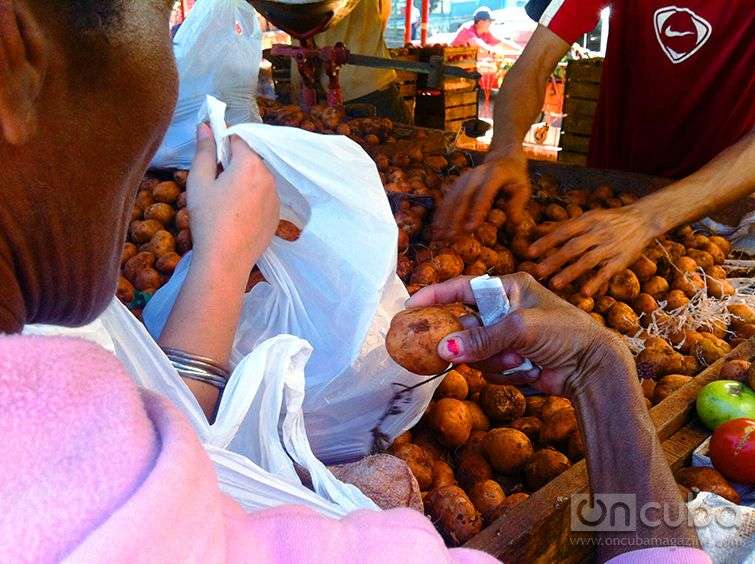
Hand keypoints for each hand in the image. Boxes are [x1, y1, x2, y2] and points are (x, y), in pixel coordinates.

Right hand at [187, 123, 279, 266]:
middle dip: (233, 164)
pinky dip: (252, 199)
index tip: (209, 156)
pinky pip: (264, 198)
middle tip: (213, 183)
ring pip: (257, 179)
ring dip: (243, 182)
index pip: (237, 139)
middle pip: (249, 160)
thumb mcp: (199, 181)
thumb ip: (204, 151)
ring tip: (224, 203)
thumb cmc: (208, 218)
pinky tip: (236, 216)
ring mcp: (276, 198)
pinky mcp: (277, 216)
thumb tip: (206, 127)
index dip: (222, 143)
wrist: (226, 259)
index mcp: (250, 164)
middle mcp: (269, 177)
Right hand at [406, 274, 633, 396]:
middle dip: (472, 342)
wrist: (592, 368)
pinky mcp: (510, 360)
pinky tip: (529, 370)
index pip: (464, 288)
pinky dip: (505, 372)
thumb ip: (482, 338)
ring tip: (522, 360)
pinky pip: (488, 368)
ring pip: (475, 351)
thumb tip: (445, 349)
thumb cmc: (564, 333)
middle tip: (454, 351)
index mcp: (509, 288)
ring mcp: (506, 337)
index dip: (436, 296)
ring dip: (496, 360)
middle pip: (466, 325)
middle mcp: (505, 310)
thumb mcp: (521, 328)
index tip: (411, 306)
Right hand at [432, 152, 529, 239]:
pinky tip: (437, 226)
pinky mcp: (458, 183)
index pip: (484, 193)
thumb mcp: (523, 189)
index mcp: (494, 175)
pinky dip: (441, 213)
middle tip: (451, 236)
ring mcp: (465, 178)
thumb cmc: (514, 177)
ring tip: (440, 235)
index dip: (476, 210)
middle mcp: (476, 175)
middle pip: (463, 196)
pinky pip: (447, 198)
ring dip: (445, 217)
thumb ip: (518, 205)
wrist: (503, 157)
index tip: (470, 228)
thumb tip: (515, 223)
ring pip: (452, 198)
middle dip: (455, 218)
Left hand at [528, 204, 659, 295]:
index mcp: (587, 220)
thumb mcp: (587, 217)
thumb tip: (536, 230)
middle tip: (538, 272)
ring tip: (554, 284)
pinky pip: (607, 272)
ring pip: (588, 260)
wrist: (643, 219)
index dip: (546, 241)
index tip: (529, 252)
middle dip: (554, 260)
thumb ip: (563, 226)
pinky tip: (584, 293)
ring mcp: (610, 246)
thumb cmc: (608, 220)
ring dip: (570, 273)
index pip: (563, 231)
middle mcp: (598, 232)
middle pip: (573, 247)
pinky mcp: (622, 260)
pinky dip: (596, 282)